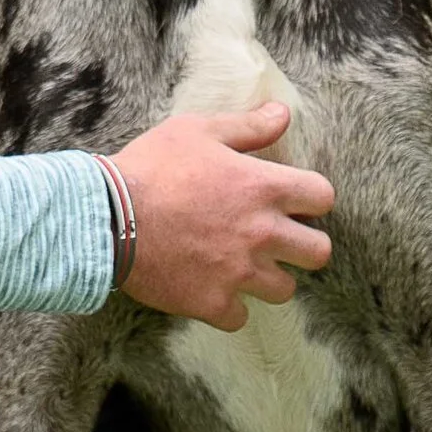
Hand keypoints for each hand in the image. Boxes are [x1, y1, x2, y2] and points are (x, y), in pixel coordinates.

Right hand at [109, 102, 333, 328]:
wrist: (108, 216)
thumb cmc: (152, 167)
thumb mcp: (198, 131)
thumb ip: (247, 127)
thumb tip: (283, 113)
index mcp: (263, 187)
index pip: (323, 197)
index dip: (312, 198)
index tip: (293, 202)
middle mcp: (261, 233)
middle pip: (318, 252)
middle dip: (304, 246)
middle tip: (278, 241)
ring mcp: (239, 272)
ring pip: (285, 290)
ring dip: (268, 278)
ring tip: (243, 267)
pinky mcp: (212, 303)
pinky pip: (240, 317)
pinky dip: (229, 307)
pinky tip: (212, 289)